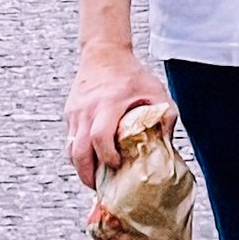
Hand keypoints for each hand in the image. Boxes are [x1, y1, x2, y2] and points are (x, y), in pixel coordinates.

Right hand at [64, 41, 165, 189]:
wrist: (103, 51)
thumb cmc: (132, 74)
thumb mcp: (156, 90)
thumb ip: (166, 116)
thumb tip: (168, 147)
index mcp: (108, 104)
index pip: (99, 137)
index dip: (107, 157)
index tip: (117, 166)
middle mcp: (87, 110)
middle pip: (77, 151)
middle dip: (87, 175)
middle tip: (101, 188)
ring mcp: (75, 112)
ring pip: (69, 149)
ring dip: (81, 168)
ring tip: (96, 178)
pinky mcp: (70, 113)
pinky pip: (70, 139)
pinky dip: (79, 153)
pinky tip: (93, 159)